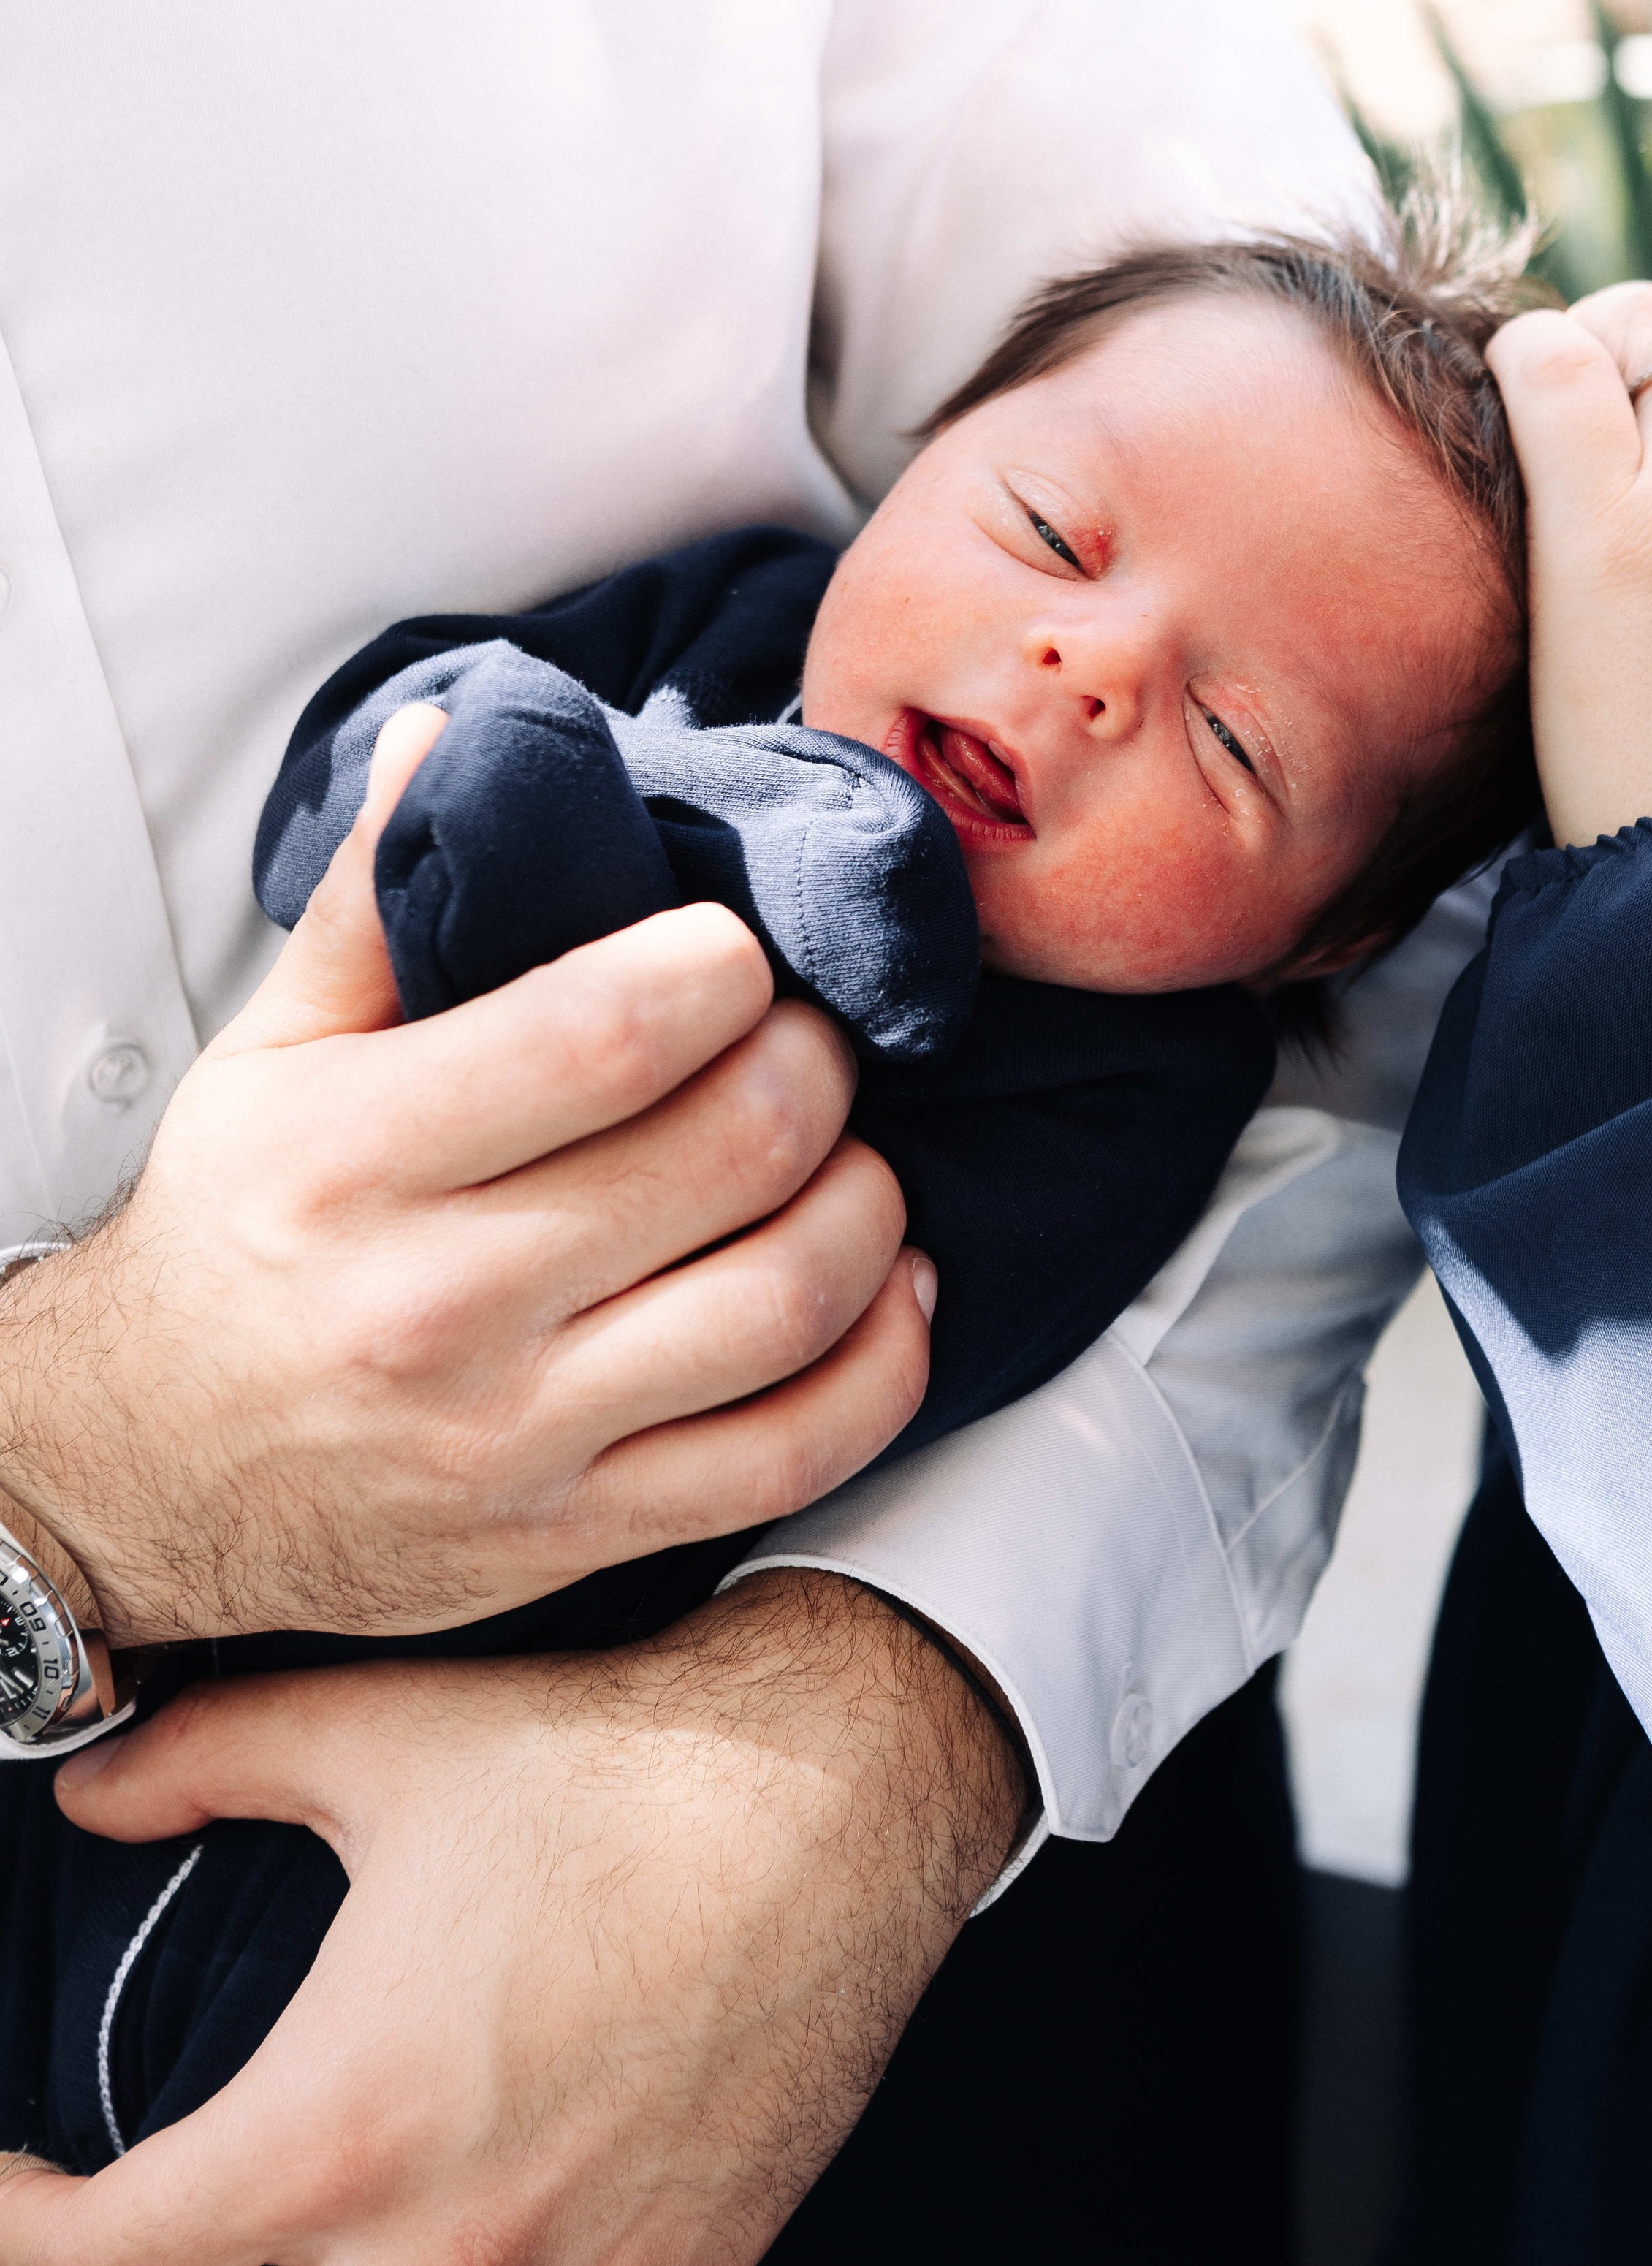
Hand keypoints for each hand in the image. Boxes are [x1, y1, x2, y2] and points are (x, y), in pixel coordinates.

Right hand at [0, 707, 930, 1643]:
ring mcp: (521, 1432)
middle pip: (734, 1151)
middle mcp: (442, 1303)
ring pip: (787, 1300)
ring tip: (846, 1152)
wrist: (148, 1471)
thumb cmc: (234, 1239)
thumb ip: (371, 896)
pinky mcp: (579, 1530)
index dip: (726, 969)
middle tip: (807, 1042)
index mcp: (361, 1155)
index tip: (735, 955)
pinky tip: (888, 1285)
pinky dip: (883, 1360)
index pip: (612, 1031)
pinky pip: (793, 1453)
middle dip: (815, 1066)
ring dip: (867, 1201)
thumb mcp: (267, 1056)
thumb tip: (458, 735)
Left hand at [0, 1571, 1027, 2265]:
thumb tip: (89, 1793)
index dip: (17, 2236)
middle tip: (184, 2206)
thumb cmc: (602, 1765)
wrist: (830, 1792)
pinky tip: (480, 2224)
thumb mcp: (375, 1737)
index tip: (11, 2196)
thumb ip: (198, 1762)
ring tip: (334, 2210)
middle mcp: (443, 2252)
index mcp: (339, 2131)